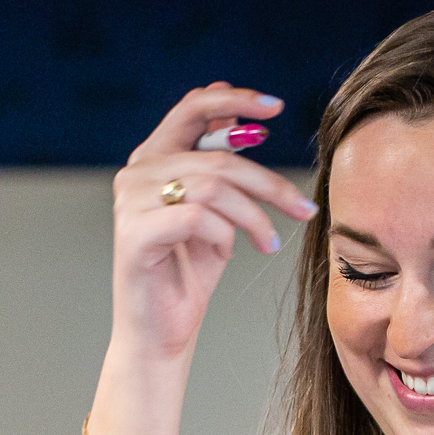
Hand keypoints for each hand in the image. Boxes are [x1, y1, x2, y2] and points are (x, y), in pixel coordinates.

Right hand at [110, 84, 315, 359]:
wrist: (161, 334)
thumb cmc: (188, 274)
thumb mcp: (217, 212)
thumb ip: (221, 166)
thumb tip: (241, 121)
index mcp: (153, 159)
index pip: (193, 108)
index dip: (236, 100)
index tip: (277, 109)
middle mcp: (136, 174)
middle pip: (217, 157)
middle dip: (269, 182)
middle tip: (303, 208)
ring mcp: (130, 202)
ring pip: (212, 186)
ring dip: (254, 216)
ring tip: (269, 243)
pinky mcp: (133, 233)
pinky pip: (197, 218)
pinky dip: (224, 236)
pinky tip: (228, 254)